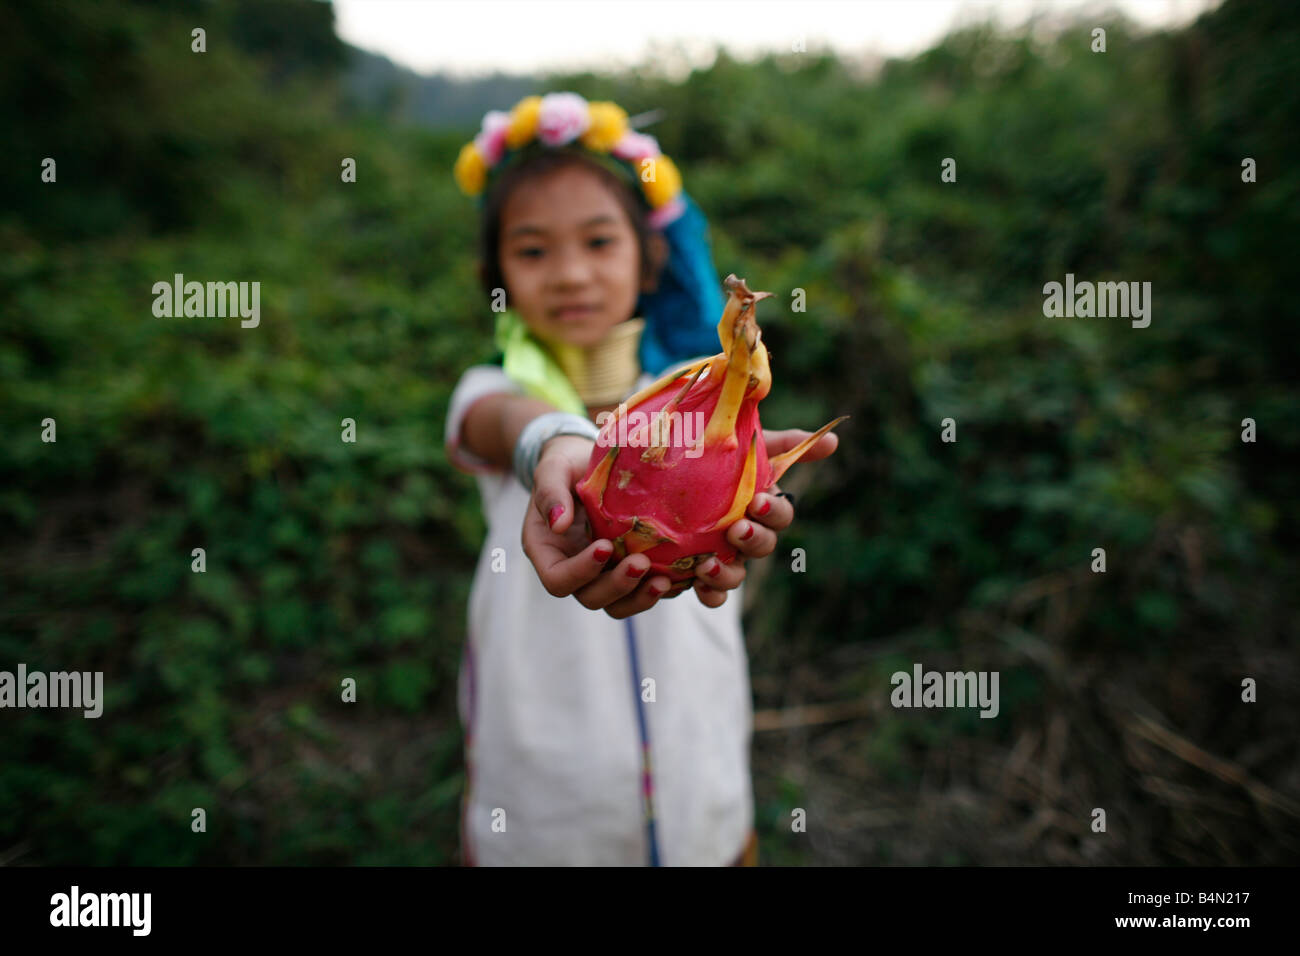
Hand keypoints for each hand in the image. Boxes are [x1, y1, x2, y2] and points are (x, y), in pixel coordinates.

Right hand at [522, 435, 676, 619]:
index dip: (580, 572)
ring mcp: (602, 574)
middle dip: (617, 585)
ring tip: (665, 581)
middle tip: (642, 563)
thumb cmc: (566, 465)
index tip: (604, 546)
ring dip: (640, 597)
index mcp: (548, 553)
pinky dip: (659, 589)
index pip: (558, 579)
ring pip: (618, 604)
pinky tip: (680, 578)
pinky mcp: (627, 569)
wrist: (588, 462)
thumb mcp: (553, 469)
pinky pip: (641, 591)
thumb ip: (550, 492)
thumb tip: (558, 524)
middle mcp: (574, 570)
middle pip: (590, 597)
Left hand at [688, 427, 840, 605]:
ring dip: (728, 574)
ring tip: (707, 565)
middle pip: (764, 546)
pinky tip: (698, 585)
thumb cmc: (718, 458)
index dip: (773, 511)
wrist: (672, 470)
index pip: (780, 514)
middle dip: (754, 540)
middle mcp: (748, 534)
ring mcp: (727, 556)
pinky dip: (711, 594)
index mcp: (762, 506)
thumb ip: (786, 443)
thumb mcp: (749, 446)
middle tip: (737, 530)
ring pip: (738, 576)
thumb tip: (834, 442)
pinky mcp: (701, 573)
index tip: (757, 501)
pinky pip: (713, 594)